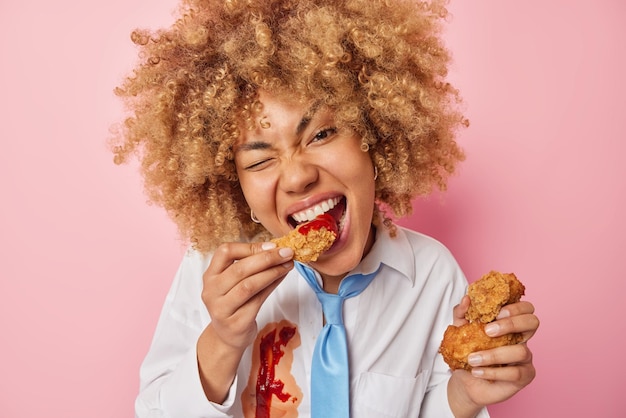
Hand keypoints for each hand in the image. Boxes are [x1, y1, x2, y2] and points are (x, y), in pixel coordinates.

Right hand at [202, 241, 294, 349]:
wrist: (227, 336)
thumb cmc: (234, 303)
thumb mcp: (234, 283)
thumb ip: (249, 266)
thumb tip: (277, 249)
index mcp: (210, 275)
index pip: (225, 252)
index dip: (249, 247)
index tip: (272, 246)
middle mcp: (211, 291)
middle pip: (240, 269)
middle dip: (267, 258)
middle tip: (287, 253)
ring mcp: (221, 309)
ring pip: (249, 285)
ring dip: (272, 273)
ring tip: (288, 265)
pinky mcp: (236, 323)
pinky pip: (257, 301)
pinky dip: (272, 287)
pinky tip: (282, 279)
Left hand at [448, 298, 539, 416]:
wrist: (463, 379)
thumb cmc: (466, 352)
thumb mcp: (459, 329)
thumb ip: (462, 313)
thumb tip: (466, 299)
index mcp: (510, 323)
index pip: (525, 308)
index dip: (515, 307)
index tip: (495, 313)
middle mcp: (521, 338)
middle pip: (533, 322)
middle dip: (511, 323)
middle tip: (488, 331)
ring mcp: (525, 357)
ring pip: (521, 351)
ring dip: (493, 354)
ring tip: (472, 359)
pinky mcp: (524, 376)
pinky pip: (515, 373)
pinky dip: (492, 372)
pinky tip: (477, 371)